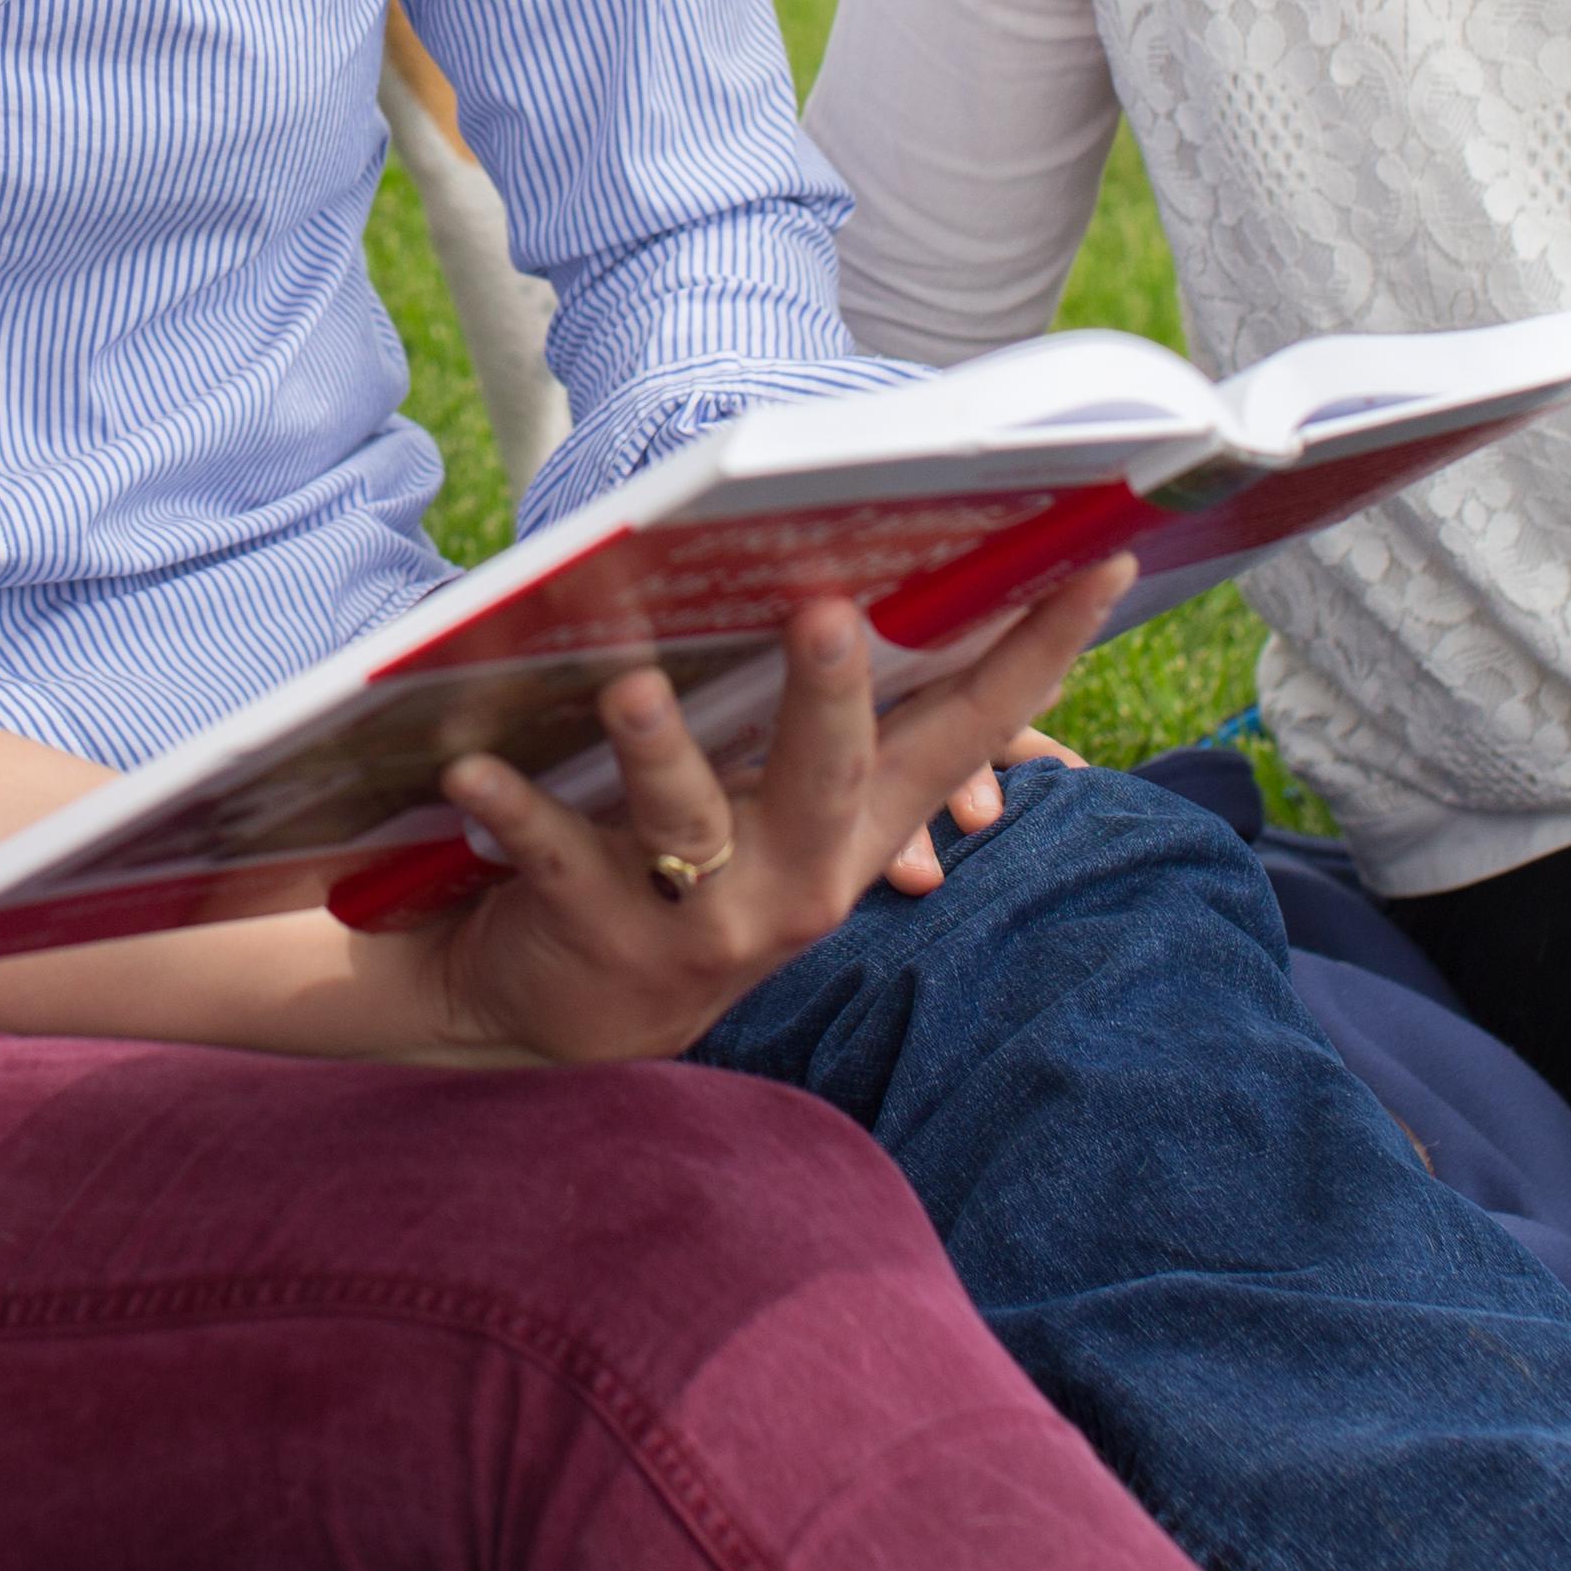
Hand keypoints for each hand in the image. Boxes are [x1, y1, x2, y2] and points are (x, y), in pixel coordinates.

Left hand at [415, 564, 1127, 1063]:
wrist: (578, 1009)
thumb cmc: (695, 858)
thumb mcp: (786, 804)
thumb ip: (846, 718)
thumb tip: (888, 579)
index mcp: (860, 826)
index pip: (966, 730)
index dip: (1038, 651)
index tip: (1099, 561)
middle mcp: (802, 877)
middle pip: (829, 775)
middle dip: (829, 695)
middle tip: (824, 609)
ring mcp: (705, 916)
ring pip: (685, 819)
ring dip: (655, 748)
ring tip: (631, 687)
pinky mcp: (603, 935)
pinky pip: (556, 858)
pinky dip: (514, 808)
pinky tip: (472, 768)